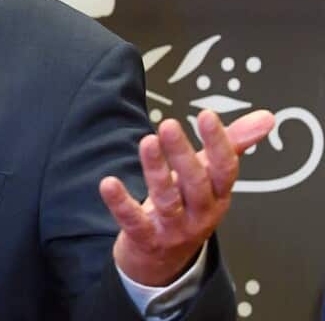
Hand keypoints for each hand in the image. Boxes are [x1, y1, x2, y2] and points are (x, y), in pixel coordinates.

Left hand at [98, 109, 274, 285]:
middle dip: (183, 154)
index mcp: (218, 194)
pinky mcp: (146, 238)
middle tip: (168, 125)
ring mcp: (174, 228)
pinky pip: (134, 221)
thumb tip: (265, 117)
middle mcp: (200, 212)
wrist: (164, 259)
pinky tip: (108, 184)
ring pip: (167, 199)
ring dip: (156, 171)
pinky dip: (121, 203)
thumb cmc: (189, 207)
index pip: (225, 168)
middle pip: (196, 183)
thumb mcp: (211, 178)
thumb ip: (233, 144)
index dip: (219, 142)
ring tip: (147, 143)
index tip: (207, 115)